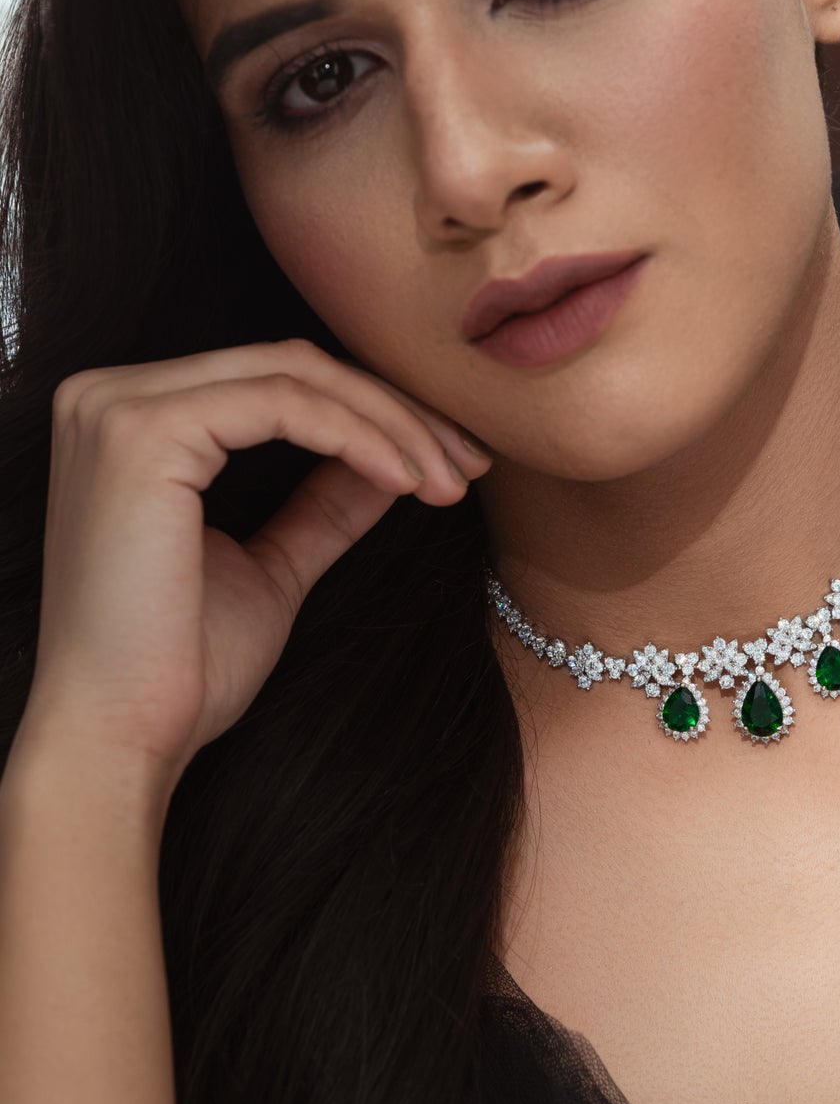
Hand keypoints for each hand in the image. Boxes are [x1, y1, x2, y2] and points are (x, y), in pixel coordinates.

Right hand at [15, 338, 491, 810]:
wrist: (120, 738)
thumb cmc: (179, 668)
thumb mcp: (271, 567)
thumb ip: (323, 503)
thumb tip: (394, 456)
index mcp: (129, 420)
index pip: (274, 381)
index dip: (373, 412)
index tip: (451, 462)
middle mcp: (108, 396)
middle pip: (290, 366)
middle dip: (395, 410)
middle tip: (468, 463)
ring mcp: (118, 408)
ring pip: (294, 375)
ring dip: (389, 424)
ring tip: (446, 482)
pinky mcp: (141, 433)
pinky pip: (282, 405)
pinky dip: (357, 435)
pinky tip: (404, 479)